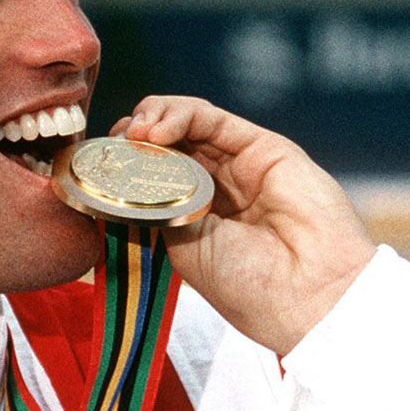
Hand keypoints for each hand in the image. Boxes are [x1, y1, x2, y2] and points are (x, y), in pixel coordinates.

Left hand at [111, 96, 376, 354]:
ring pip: (184, 123)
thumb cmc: (249, 287)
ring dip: (150, 120)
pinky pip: (210, 118)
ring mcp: (238, 165)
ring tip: (133, 134)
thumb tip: (121, 175)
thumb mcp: (185, 250)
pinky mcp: (262, 146)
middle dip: (131, 139)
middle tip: (113, 147)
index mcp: (195, 220)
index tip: (99, 167)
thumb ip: (158, 207)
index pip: (150, 175)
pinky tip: (155, 130)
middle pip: (165, 145)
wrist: (310, 295)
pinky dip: (176, 115)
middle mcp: (216, 189)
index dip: (123, 163)